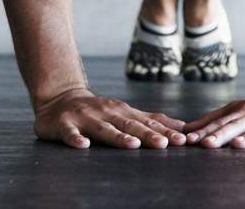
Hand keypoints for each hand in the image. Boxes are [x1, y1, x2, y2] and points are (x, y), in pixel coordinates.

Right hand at [33, 87, 198, 148]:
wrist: (61, 98)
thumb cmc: (100, 111)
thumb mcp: (126, 113)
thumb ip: (152, 121)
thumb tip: (183, 127)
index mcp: (124, 112)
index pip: (148, 124)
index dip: (166, 132)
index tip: (182, 141)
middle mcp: (108, 113)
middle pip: (130, 126)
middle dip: (148, 135)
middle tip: (164, 144)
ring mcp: (86, 119)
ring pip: (104, 129)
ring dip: (118, 137)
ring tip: (132, 144)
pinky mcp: (65, 125)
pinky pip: (70, 133)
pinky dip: (76, 139)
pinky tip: (82, 145)